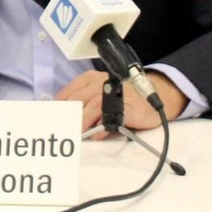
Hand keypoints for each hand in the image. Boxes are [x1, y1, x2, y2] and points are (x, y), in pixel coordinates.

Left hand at [55, 68, 184, 135]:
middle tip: (63, 129)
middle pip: (79, 98)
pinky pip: (111, 117)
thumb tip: (68, 119)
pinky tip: (98, 134)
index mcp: (94, 78)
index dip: (60, 104)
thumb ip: (87, 103)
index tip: (53, 116)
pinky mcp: (129, 106)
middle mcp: (103, 82)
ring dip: (82, 122)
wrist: (158, 96)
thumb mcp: (104, 94)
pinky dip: (102, 127)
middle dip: (68, 115)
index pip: (71, 90)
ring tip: (78, 134)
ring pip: (92, 106)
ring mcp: (117, 93)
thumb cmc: (127, 97)